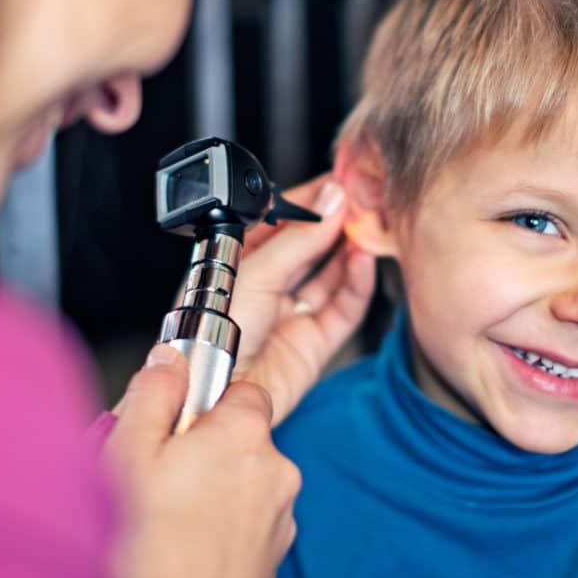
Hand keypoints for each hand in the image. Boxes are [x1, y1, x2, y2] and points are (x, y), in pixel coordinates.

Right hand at [106, 346, 299, 577]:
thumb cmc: (145, 557)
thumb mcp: (127, 453)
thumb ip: (153, 395)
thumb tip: (170, 360)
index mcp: (246, 435)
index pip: (241, 388)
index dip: (202, 400)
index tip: (172, 419)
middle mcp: (276, 473)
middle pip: (237, 439)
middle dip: (198, 450)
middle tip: (152, 477)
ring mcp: (278, 522)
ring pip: (239, 485)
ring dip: (207, 492)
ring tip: (159, 521)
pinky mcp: (270, 562)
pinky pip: (241, 527)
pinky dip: (215, 531)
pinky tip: (177, 551)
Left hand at [228, 176, 375, 425]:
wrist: (212, 394)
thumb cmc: (210, 336)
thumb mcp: (254, 272)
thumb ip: (298, 238)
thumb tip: (332, 203)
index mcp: (238, 260)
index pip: (281, 220)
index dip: (310, 201)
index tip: (338, 183)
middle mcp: (265, 285)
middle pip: (309, 245)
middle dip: (336, 223)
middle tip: (362, 201)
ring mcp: (290, 314)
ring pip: (330, 274)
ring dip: (350, 250)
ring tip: (368, 226)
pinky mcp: (313, 342)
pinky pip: (344, 308)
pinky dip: (357, 284)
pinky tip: (363, 260)